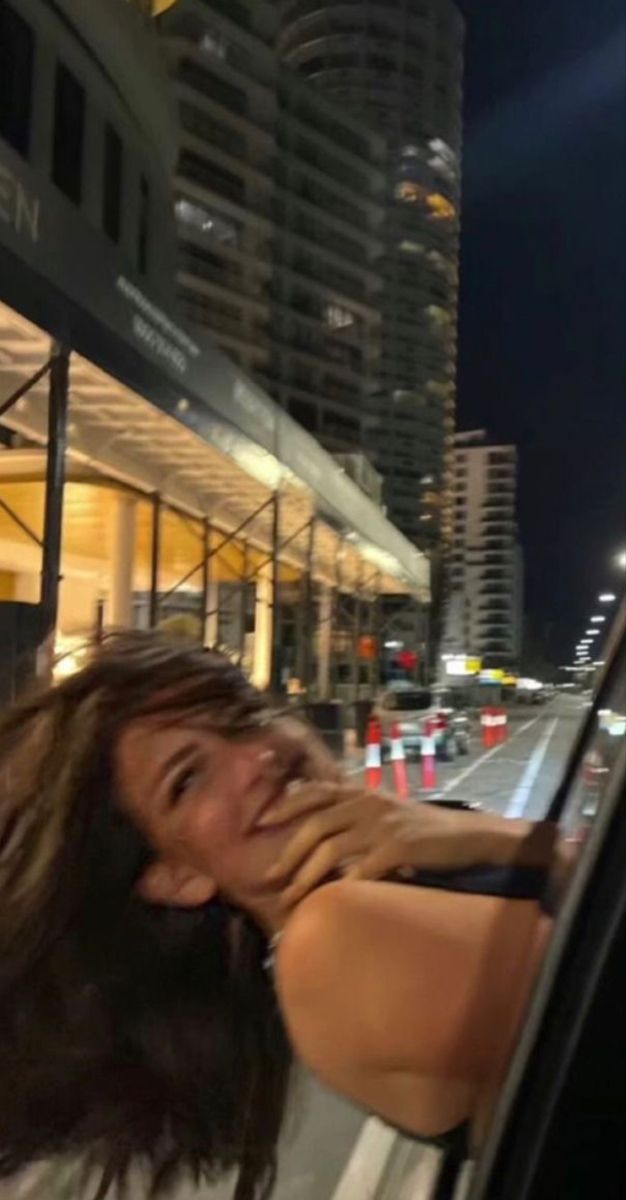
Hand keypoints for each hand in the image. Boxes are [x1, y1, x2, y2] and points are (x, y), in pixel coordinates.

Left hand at [260, 783, 516, 911]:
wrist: (466, 835)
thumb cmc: (422, 829)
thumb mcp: (384, 813)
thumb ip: (354, 817)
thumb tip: (319, 839)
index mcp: (361, 793)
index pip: (315, 792)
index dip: (286, 805)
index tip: (261, 822)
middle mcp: (368, 803)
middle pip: (315, 825)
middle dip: (288, 853)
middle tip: (270, 877)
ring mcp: (383, 824)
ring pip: (332, 848)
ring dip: (306, 876)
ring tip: (291, 898)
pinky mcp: (400, 846)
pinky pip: (364, 867)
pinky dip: (345, 885)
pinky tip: (333, 900)